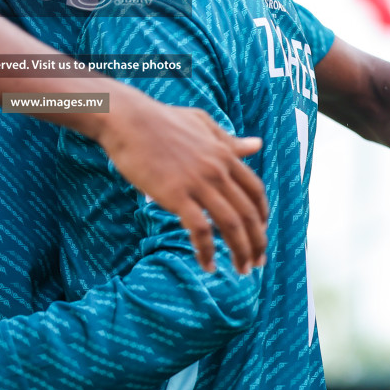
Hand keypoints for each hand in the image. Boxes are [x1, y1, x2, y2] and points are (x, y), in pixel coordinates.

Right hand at [92, 86, 266, 275]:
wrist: (127, 120)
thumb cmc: (160, 120)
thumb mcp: (202, 124)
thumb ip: (229, 140)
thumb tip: (257, 145)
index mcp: (224, 153)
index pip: (255, 192)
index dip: (262, 217)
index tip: (260, 234)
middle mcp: (217, 170)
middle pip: (248, 214)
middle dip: (257, 243)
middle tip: (256, 263)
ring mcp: (198, 183)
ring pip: (231, 225)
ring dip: (240, 252)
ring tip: (241, 270)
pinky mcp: (176, 195)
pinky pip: (199, 230)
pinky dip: (207, 251)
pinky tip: (207, 265)